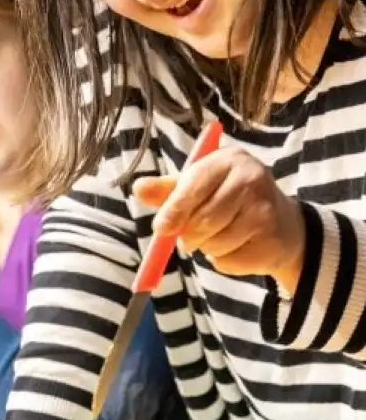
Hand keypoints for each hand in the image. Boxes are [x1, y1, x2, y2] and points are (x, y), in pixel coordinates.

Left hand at [133, 146, 305, 294]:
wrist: (280, 223)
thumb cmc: (228, 199)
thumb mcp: (198, 186)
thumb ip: (168, 190)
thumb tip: (139, 188)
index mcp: (228, 159)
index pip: (195, 185)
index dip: (174, 209)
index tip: (160, 228)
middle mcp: (251, 178)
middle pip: (203, 219)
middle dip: (189, 235)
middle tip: (189, 236)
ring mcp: (264, 208)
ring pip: (214, 243)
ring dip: (207, 248)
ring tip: (219, 235)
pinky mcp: (270, 238)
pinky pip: (228, 260)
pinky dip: (223, 260)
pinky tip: (237, 245)